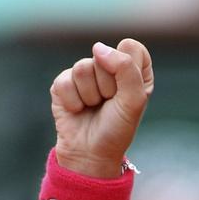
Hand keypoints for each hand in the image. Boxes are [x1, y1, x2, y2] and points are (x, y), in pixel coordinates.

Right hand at [49, 39, 153, 177]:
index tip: (127, 92)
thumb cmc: (117, 128)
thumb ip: (125, 68)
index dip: (128, 69)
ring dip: (90, 94)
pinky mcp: (63, 83)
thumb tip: (98, 47)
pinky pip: (65, 80)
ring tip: (93, 107)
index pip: (131, 47)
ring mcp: (85, 74)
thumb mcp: (134, 100)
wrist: (91, 152)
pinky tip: (78, 110)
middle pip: (105, 56)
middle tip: (109, 104)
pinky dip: (73, 101)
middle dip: (108, 85)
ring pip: (83, 67)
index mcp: (134, 70)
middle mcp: (110, 68)